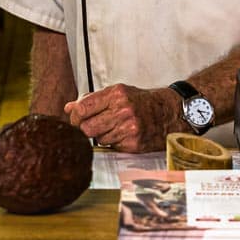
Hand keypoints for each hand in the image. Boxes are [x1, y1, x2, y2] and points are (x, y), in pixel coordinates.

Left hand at [64, 84, 182, 152]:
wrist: (170, 113)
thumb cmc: (142, 101)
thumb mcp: (117, 92)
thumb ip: (92, 100)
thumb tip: (69, 108)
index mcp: (116, 95)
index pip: (83, 108)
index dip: (74, 116)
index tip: (75, 119)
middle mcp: (123, 111)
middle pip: (86, 128)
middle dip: (84, 129)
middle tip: (90, 126)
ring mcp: (129, 129)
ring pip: (98, 139)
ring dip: (101, 136)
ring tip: (113, 128)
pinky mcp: (134, 144)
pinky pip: (112, 147)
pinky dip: (113, 143)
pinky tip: (123, 135)